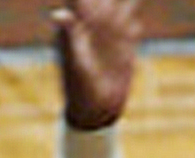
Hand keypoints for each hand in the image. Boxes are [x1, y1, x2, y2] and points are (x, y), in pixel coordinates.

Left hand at [54, 0, 143, 128]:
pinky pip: (131, 21)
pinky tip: (135, 3)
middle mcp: (93, 22)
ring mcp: (110, 31)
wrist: (97, 109)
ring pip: (121, 3)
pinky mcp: (125, 43)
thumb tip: (59, 12)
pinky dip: (134, 10)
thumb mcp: (74, 62)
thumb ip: (69, 35)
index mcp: (78, 22)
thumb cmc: (79, 87)